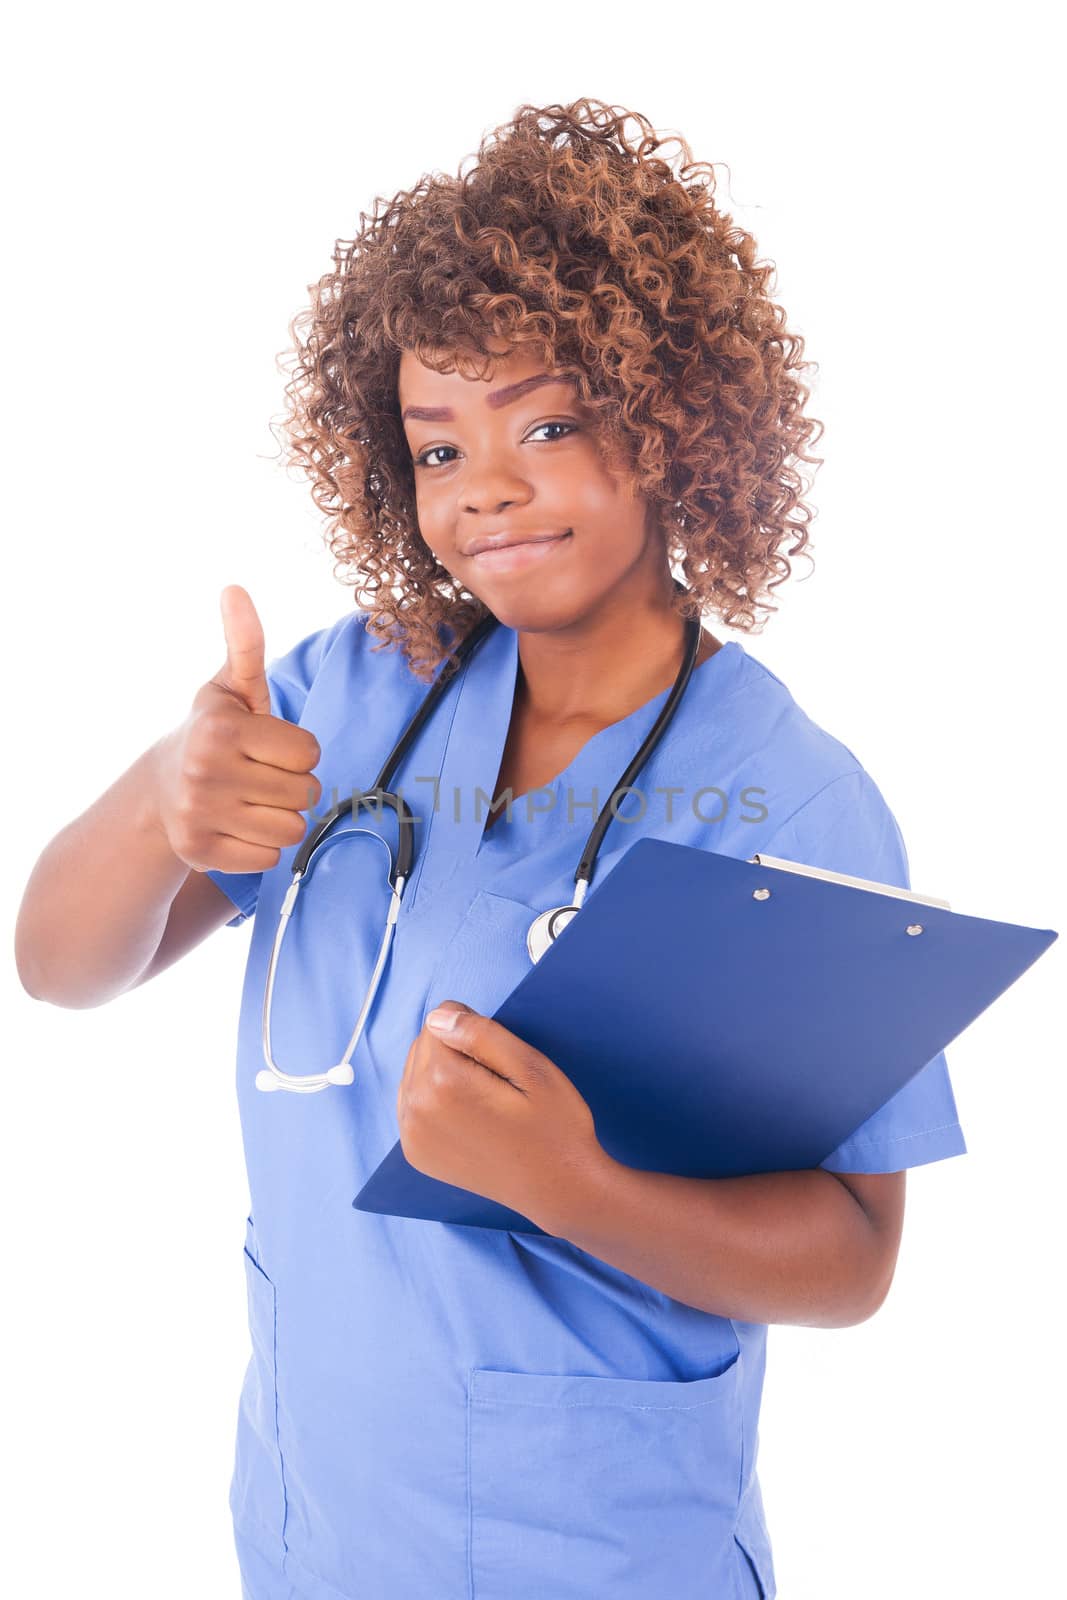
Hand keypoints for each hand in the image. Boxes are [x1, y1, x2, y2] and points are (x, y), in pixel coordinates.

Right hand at [148, 585, 322, 874]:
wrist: (160, 789)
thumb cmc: (214, 732)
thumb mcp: (231, 687)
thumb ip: (245, 642)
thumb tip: (234, 588)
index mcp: (221, 728)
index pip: (310, 752)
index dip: (297, 750)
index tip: (268, 746)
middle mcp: (206, 772)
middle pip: (306, 793)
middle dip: (292, 785)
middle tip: (259, 775)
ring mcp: (199, 815)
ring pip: (292, 829)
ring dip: (280, 817)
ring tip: (250, 800)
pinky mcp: (200, 852)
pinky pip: (270, 857)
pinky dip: (260, 846)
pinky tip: (236, 826)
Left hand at [396, 1001, 606, 1224]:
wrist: (558, 1189)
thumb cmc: (554, 1127)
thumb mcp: (533, 1068)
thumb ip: (481, 1034)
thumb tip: (438, 1016)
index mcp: (444, 1083)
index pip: (439, 1020)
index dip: (473, 1029)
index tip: (501, 1059)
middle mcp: (417, 1109)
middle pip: (422, 1045)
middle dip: (454, 1050)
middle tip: (496, 1080)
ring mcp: (412, 1135)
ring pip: (414, 1072)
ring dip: (442, 1073)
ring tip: (483, 1099)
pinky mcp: (416, 1152)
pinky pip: (413, 1103)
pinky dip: (435, 1100)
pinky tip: (468, 1115)